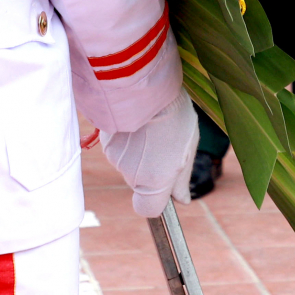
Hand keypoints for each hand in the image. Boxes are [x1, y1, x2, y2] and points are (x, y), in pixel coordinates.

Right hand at [100, 95, 199, 217]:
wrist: (142, 85)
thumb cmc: (173, 114)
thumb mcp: (189, 145)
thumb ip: (182, 177)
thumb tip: (183, 199)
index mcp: (154, 182)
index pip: (147, 209)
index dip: (156, 200)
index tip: (165, 186)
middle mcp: (131, 176)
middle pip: (140, 182)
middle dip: (151, 167)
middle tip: (164, 140)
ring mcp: (115, 160)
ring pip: (128, 163)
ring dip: (138, 151)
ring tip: (151, 125)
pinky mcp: (104, 142)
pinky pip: (118, 147)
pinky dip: (126, 138)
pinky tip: (137, 120)